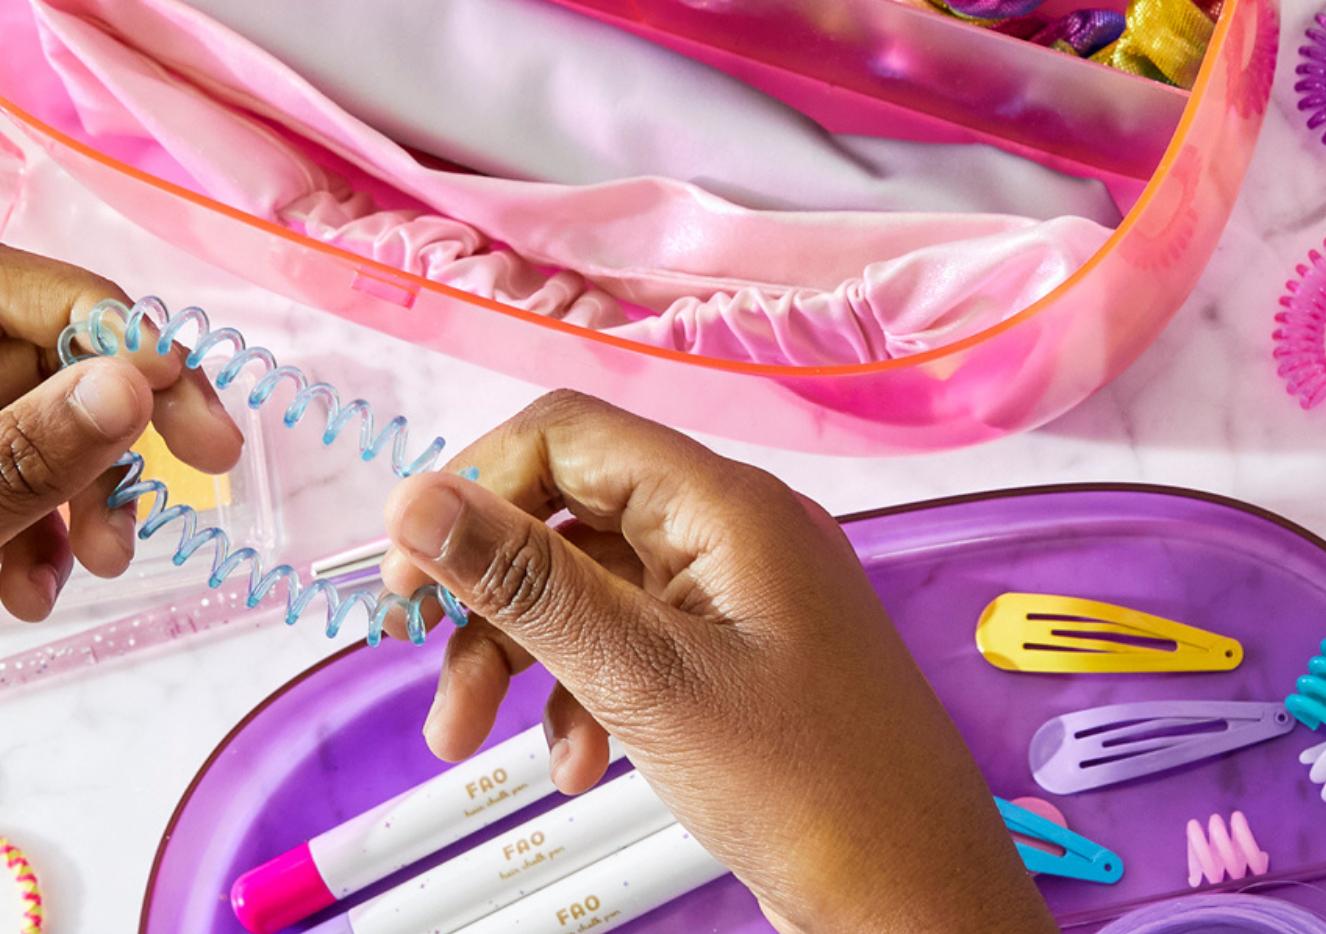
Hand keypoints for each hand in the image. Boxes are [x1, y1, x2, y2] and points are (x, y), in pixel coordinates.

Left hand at [0, 241, 240, 931]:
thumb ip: (12, 464)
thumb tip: (130, 379)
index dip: (91, 316)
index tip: (174, 386)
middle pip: (23, 358)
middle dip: (110, 409)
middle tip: (204, 462)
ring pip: (26, 435)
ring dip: (86, 485)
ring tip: (108, 563)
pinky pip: (7, 506)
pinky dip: (44, 542)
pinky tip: (36, 599)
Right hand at [380, 392, 1051, 933]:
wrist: (917, 900)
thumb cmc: (817, 793)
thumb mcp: (646, 682)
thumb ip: (529, 584)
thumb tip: (421, 500)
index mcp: (727, 509)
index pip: (565, 437)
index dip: (472, 491)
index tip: (408, 578)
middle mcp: (736, 536)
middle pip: (567, 518)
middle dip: (486, 597)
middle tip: (422, 668)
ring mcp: (742, 601)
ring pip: (590, 592)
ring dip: (518, 657)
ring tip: (469, 738)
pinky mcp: (742, 664)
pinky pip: (632, 649)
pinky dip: (581, 697)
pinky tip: (575, 762)